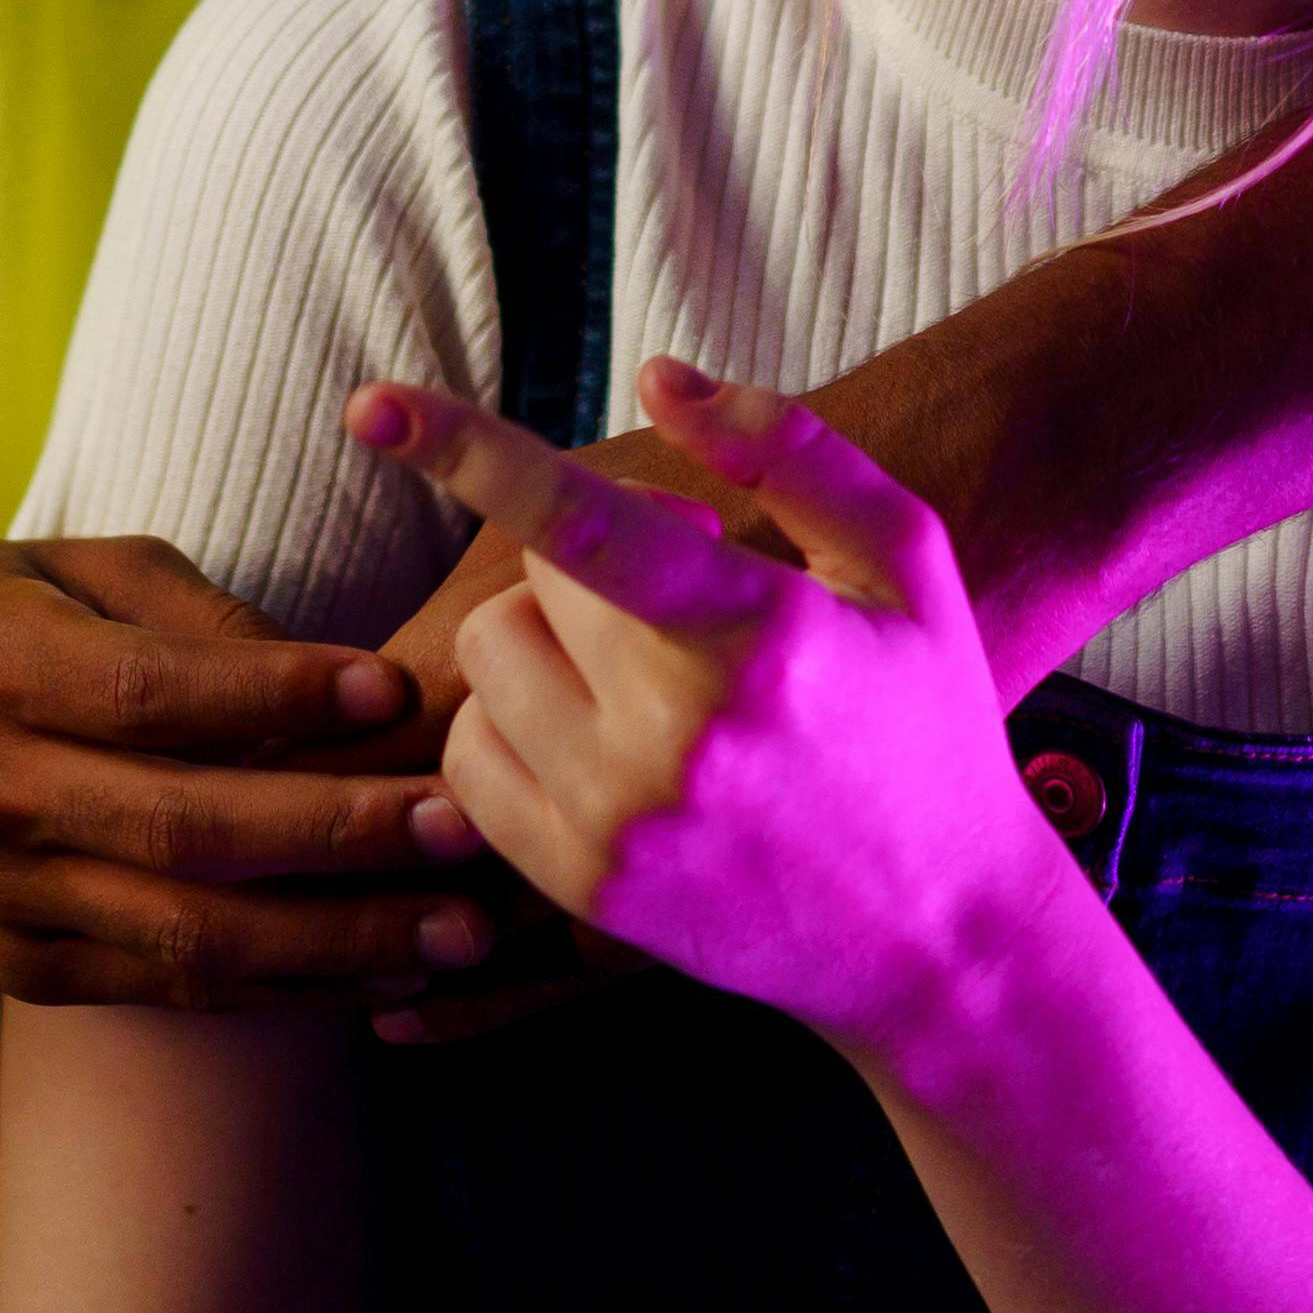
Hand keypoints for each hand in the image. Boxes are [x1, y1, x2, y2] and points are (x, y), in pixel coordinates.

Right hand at [0, 535, 493, 1009]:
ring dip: (336, 941)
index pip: (154, 693)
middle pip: (188, 830)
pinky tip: (375, 974)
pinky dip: (276, 991)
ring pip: (188, 939)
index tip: (392, 687)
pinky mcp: (15, 967)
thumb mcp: (46, 565)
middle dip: (341, 835)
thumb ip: (181, 606)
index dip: (278, 695)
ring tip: (455, 929)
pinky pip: (163, 990)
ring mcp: (2, 897)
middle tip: (461, 823)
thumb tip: (316, 674)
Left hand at [353, 360, 1073, 1068]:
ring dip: (542, 647)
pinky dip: (511, 732)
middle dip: (585, 569)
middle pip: (529, 582)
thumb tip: (656, 378)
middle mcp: (678, 737)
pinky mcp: (583, 890)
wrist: (942, 934)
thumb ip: (789, 448)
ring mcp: (621, 824)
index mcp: (758, 636)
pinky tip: (603, 745)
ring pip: (485, 667)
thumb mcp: (902, 563)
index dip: (468, 451)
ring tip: (643, 680)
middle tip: (680, 600)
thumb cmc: (924, 718)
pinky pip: (468, 764)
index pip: (583, 522)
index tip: (370, 402)